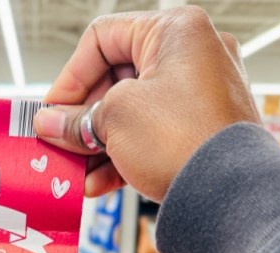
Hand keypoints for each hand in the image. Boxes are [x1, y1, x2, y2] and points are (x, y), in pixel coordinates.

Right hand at [34, 7, 260, 200]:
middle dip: (82, 118)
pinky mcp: (202, 130)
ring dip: (97, 143)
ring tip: (76, 171)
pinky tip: (99, 183)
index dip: (70, 78)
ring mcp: (201, 94)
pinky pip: (152, 134)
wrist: (231, 196)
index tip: (52, 112)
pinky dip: (123, 155)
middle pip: (115, 79)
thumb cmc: (184, 140)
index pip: (102, 39)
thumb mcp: (115, 120)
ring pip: (132, 112)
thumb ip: (75, 119)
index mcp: (176, 30)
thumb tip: (48, 123)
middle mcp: (193, 54)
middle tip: (59, 143)